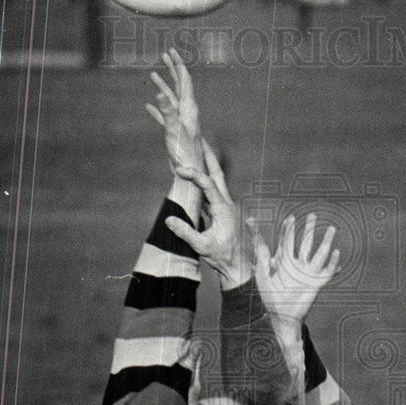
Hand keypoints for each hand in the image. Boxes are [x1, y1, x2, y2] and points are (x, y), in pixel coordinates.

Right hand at [146, 47, 203, 172]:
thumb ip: (168, 112)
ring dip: (162, 86)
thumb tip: (160, 93)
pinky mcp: (174, 133)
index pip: (185, 81)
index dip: (178, 65)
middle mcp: (187, 113)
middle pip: (180, 86)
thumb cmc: (184, 154)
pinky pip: (164, 116)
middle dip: (173, 69)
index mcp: (189, 109)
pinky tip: (148, 106)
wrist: (189, 174)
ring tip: (153, 75)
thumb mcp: (174, 130)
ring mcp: (181, 122)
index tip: (171, 51)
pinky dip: (157, 109)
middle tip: (166, 54)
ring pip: (171, 100)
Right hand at [165, 141, 248, 289]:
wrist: (236, 267)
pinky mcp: (221, 212)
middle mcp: (226, 203)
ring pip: (216, 181)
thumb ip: (186, 233)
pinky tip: (194, 177)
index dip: (194, 174)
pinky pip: (211, 192)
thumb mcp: (202, 247)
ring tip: (197, 150)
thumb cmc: (221, 257)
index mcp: (223, 209)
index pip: (208, 184)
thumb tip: (169, 220)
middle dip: (207, 156)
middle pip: (217, 174)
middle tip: (199, 137)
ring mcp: (225, 206)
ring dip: (207, 165)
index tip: (179, 169)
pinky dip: (203, 181)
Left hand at [250, 213, 339, 337]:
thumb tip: (258, 243)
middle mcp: (298, 265)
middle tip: (312, 215)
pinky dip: (333, 263)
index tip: (290, 218)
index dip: (289, 229)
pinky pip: (328, 271)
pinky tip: (336, 253)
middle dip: (309, 229)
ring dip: (326, 241)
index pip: (288, 241)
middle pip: (305, 242)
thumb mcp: (263, 276)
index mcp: (285, 262)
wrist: (281, 314)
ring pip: (319, 253)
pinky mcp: (317, 283)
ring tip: (331, 228)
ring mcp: (309, 273)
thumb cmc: (269, 297)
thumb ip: (262, 260)